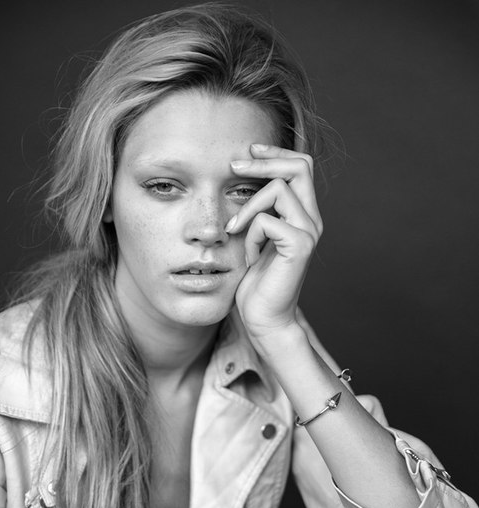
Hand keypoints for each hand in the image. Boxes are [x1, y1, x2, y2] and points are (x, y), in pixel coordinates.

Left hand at [226, 143, 322, 346]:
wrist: (264, 319)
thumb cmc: (255, 282)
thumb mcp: (253, 238)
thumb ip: (257, 210)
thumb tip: (240, 176)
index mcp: (303, 215)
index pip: (300, 165)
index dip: (274, 152)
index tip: (248, 151)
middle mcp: (311, 220)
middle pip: (299, 165)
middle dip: (263, 160)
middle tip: (233, 166)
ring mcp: (308, 232)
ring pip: (278, 188)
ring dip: (248, 208)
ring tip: (237, 233)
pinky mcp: (299, 246)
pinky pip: (267, 220)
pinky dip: (250, 235)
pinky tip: (249, 256)